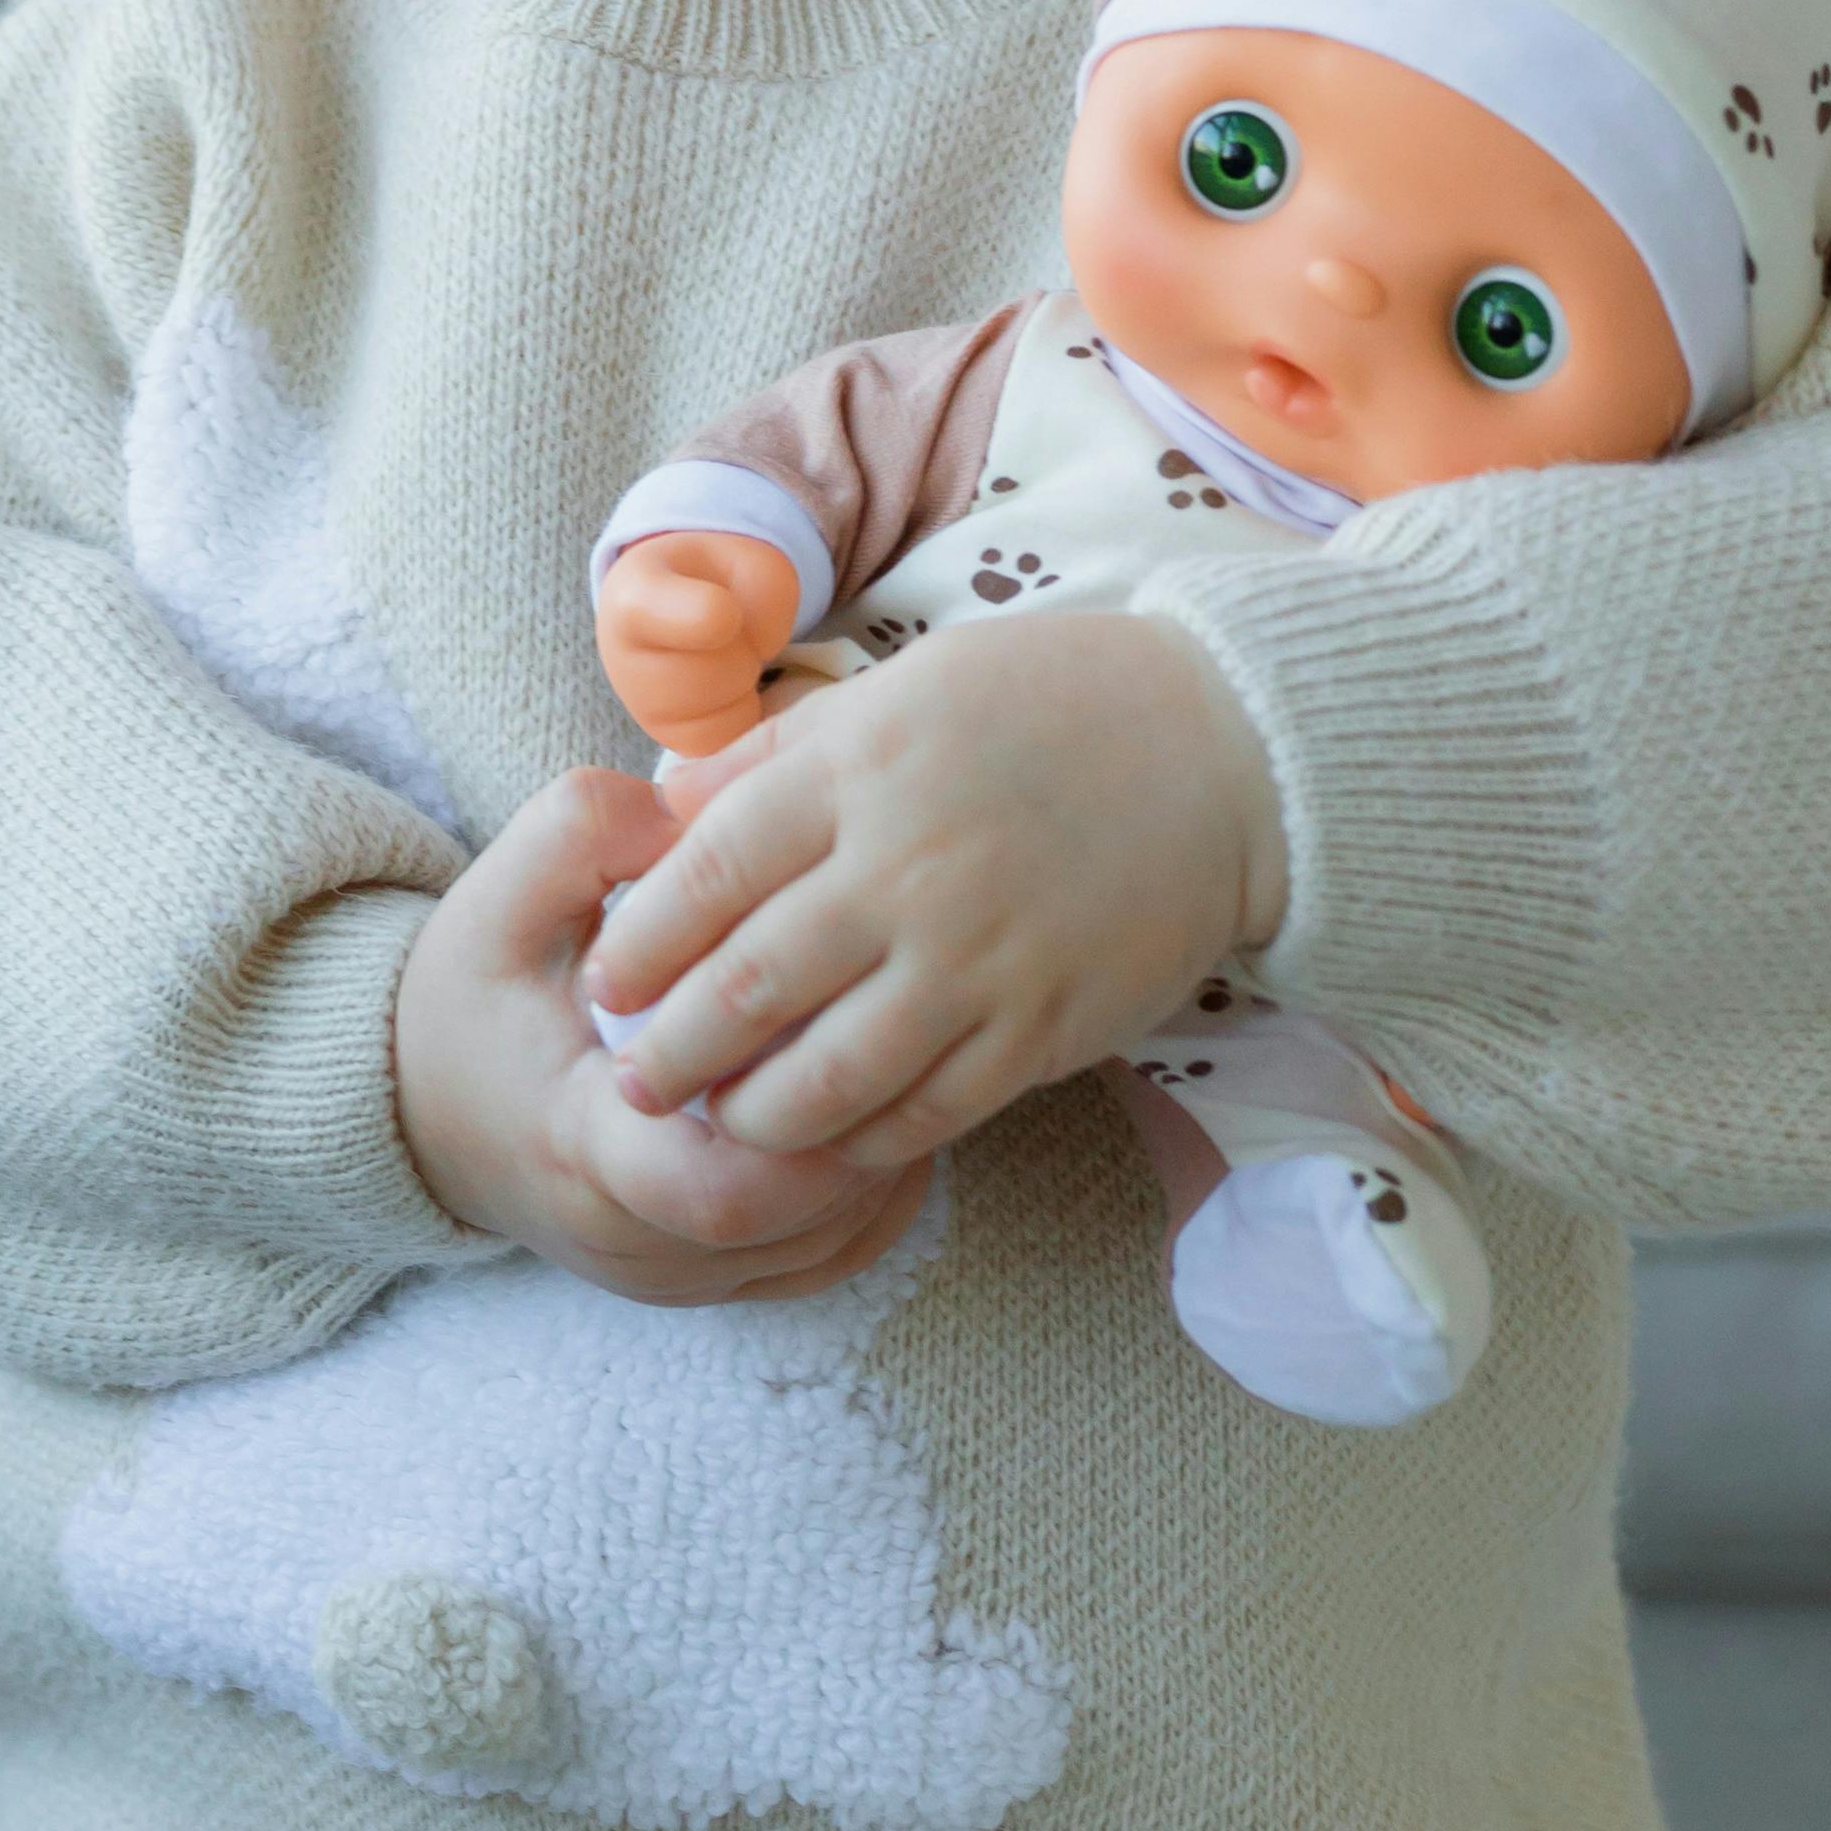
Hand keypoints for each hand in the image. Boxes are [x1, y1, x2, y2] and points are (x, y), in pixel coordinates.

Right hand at [393, 769, 932, 1303]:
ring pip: (830, 1245)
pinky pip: (830, 1257)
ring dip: (881, 1153)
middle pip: (795, 1224)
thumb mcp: (500, 895)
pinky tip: (878, 1105)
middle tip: (894, 1016)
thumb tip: (693, 809)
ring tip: (898, 1048)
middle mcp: (632, 1241)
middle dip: (867, 1124)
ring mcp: (676, 1279)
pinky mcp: (709, 1282)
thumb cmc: (473, 998)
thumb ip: (583, 831)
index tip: (831, 1022)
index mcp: (580, 1151)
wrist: (422, 1110)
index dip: (799, 1120)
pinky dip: (871, 1191)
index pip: (715, 1190)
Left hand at [580, 611, 1282, 1168]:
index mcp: (858, 773)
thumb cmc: (1046, 706)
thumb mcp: (899, 691)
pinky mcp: (1043, 1028)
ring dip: (752, 1114)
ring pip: (828, 1073)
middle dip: (671, 1051)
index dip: (639, 945)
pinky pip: (927, 1112)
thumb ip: (778, 753)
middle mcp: (907, 870)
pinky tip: (828, 1139)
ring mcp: (978, 959)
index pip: (706, 877)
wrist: (1226, 751)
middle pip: (748, 988)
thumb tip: (664, 808)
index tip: (604, 982)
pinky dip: (861, 1138)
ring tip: (716, 1125)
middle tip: (633, 1082)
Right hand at [592, 529, 803, 756]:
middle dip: (742, 652)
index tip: (726, 612)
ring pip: (721, 714)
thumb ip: (766, 589)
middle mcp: (623, 660)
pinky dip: (741, 714)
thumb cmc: (713, 582)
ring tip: (725, 657)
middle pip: (712, 673)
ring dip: (743, 685)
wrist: (679, 610)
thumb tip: (763, 648)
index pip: (658, 613)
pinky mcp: (670, 741)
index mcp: (635, 596)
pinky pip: (726, 740)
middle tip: (731, 631)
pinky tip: (727, 688)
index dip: (706, 616)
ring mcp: (643, 709)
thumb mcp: (747, 560)